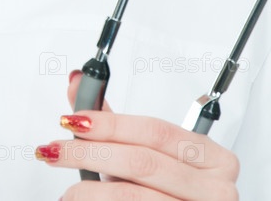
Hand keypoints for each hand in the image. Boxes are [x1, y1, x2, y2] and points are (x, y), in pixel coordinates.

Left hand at [34, 71, 239, 199]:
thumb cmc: (164, 191)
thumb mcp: (145, 154)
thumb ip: (112, 123)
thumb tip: (77, 81)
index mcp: (213, 158)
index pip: (156, 131)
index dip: (110, 124)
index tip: (74, 120)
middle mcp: (215, 188)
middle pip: (141, 162)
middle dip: (89, 153)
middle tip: (55, 151)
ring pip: (131, 194)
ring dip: (88, 190)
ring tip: (69, 190)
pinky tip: (81, 200)